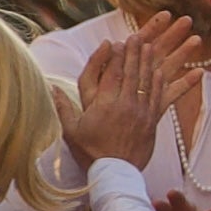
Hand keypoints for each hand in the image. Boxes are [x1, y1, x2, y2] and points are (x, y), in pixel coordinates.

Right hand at [62, 30, 170, 170]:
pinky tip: (160, 71)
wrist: (116, 174)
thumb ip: (62, 107)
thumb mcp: (71, 131)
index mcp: (104, 105)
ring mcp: (140, 112)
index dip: (114, 56)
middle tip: (137, 36)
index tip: (116, 42)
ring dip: (148, 62)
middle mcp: (124, 105)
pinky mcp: (152, 121)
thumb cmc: (90, 153)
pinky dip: (158, 82)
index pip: (111, 73)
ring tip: (150, 46)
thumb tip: (50, 87)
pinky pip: (158, 97)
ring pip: (146, 81)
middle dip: (134, 52)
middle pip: (130, 72)